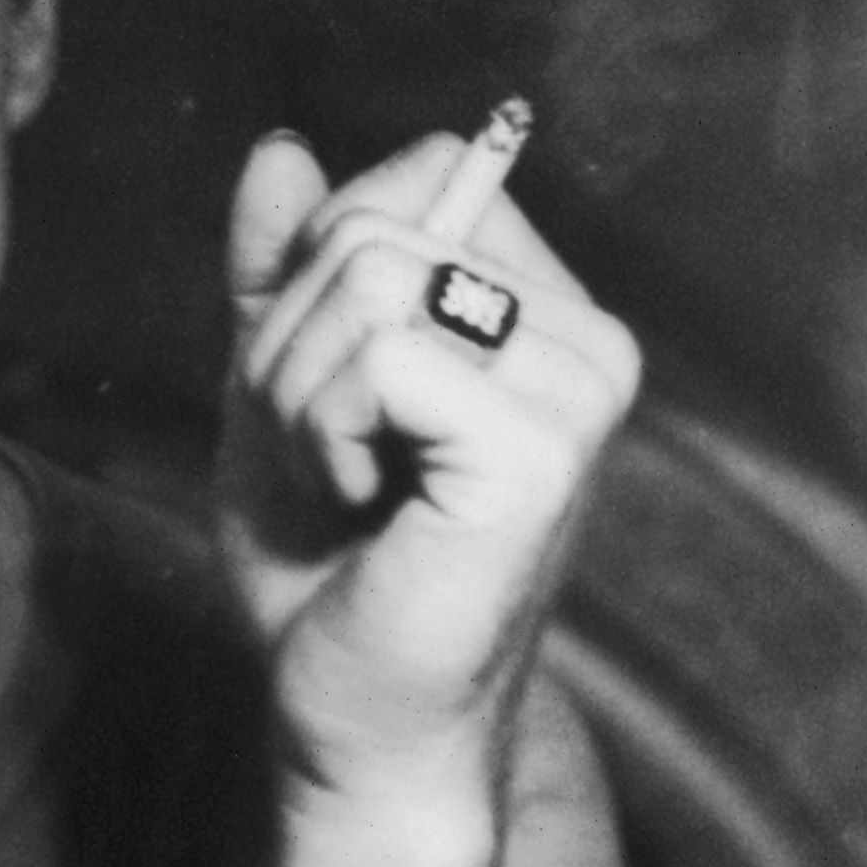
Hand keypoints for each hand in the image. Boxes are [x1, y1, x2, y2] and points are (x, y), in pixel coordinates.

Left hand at [214, 125, 639, 793]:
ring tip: (344, 484)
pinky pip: (380, 357)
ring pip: (368, 282)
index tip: (333, 391)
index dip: (323, 259)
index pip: (426, 170)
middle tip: (328, 458)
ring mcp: (578, 391)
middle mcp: (588, 338)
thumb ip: (281, 267)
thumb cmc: (324, 564)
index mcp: (546, 310)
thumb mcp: (278, 382)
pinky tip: (364, 508)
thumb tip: (280, 148)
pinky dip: (322, 432)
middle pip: (374, 226)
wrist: (349, 718)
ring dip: (297, 395)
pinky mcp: (544, 449)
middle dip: (292, 343)